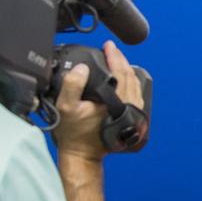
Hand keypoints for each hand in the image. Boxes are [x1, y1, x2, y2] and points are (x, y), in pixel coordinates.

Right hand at [53, 41, 140, 160]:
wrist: (83, 154)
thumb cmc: (75, 134)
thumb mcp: (66, 107)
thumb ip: (72, 85)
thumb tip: (82, 68)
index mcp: (116, 101)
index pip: (120, 71)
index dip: (114, 56)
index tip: (108, 45)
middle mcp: (128, 106)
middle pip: (130, 76)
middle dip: (121, 59)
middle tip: (112, 48)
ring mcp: (132, 113)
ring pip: (135, 85)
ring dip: (127, 70)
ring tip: (118, 59)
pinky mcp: (130, 118)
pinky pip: (135, 95)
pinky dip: (131, 83)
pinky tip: (124, 79)